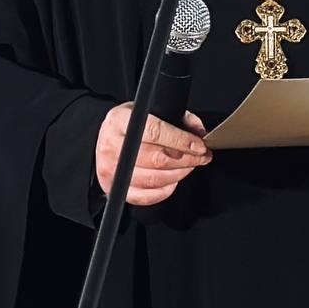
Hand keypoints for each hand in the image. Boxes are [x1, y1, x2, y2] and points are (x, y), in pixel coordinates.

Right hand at [95, 104, 210, 206]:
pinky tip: (172, 180)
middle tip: (202, 157)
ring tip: (190, 166)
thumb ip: (178, 118)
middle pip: (157, 158)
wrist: (105, 141)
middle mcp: (112, 145)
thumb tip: (200, 132)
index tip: (199, 146)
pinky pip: (146, 196)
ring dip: (179, 174)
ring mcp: (112, 170)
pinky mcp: (114, 189)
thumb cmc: (129, 126)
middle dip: (187, 159)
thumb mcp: (150, 111)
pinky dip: (165, 190)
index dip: (181, 140)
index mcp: (119, 121)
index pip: (155, 131)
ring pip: (154, 179)